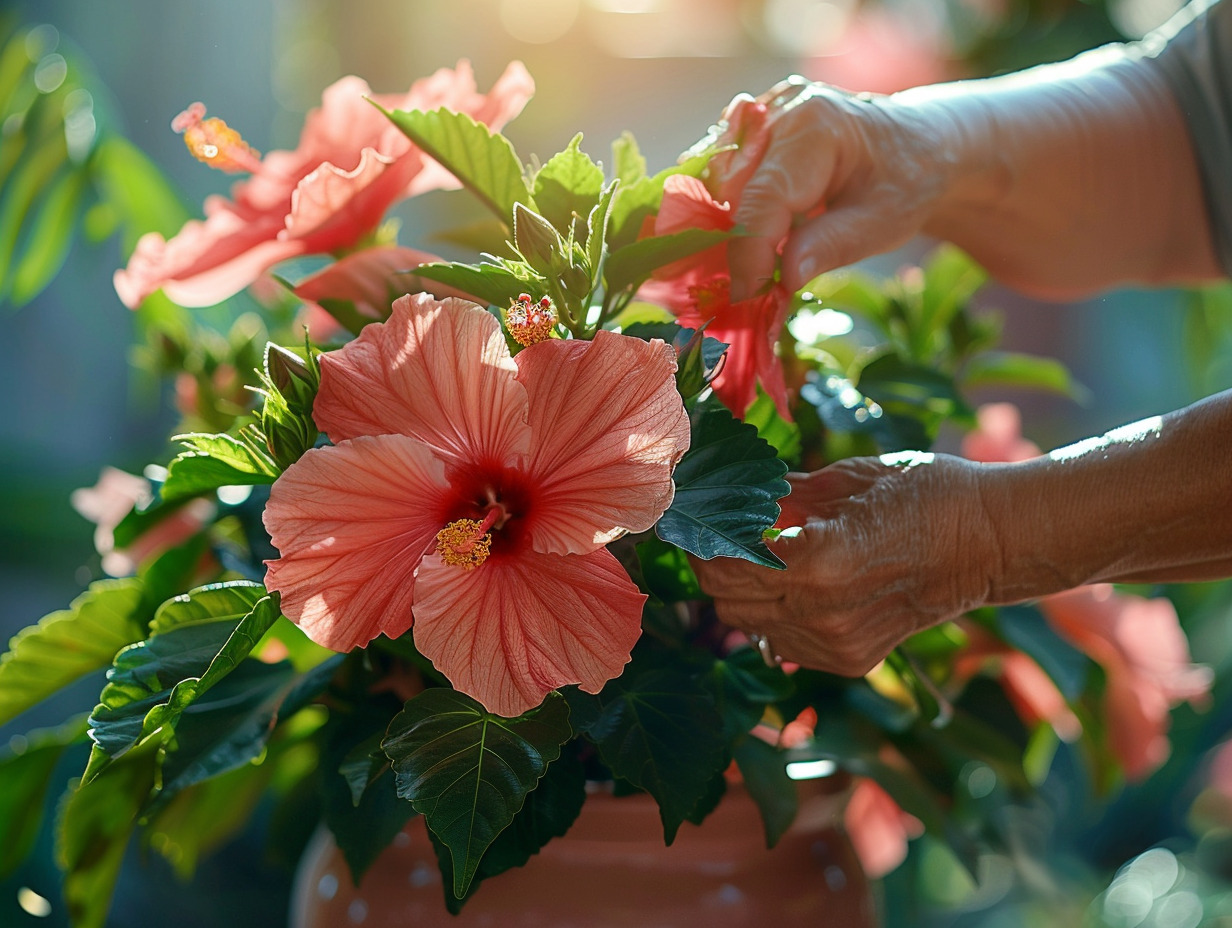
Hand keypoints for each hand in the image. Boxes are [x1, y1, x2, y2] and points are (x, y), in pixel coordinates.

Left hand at [692, 453, 997, 675]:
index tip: (696, 520)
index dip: (701, 541)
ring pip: (749, 627)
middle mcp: (819, 612)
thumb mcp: (847, 480)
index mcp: (817, 560)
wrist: (995, 542)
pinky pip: (785, 642)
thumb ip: (781, 497)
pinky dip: (776, 615)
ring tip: (760, 557)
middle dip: (714, 568)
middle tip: (720, 536)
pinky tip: (797, 584)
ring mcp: (835, 643)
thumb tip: (731, 494)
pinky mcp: (851, 659)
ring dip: (742, 594)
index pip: (722, 562)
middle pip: (726, 601)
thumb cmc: (928, 493)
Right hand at [704, 78, 962, 298]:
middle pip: (730, 188)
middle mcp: (780, 110)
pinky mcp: (751, 129)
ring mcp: (761, 115)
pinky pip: (721, 173)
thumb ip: (832, 246)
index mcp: (816, 125)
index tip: (746, 296)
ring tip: (746, 266)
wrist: (917, 144)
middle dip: (731, 244)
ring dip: (722, 227)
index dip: (750, 252)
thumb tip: (784, 279)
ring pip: (715, 180)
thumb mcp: (883, 222)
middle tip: (744, 291)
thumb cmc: (907, 181)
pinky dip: (726, 210)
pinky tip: (745, 239)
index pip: (765, 197)